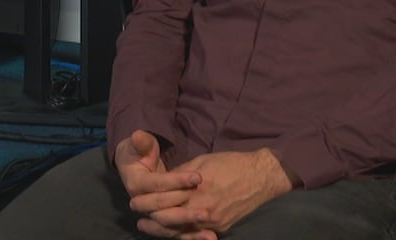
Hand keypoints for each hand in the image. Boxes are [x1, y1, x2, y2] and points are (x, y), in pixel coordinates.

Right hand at [115, 131, 205, 237]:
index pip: (157, 185)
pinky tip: (211, 237)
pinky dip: (193, 236)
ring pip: (170, 226)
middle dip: (185, 209)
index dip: (176, 181)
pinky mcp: (164, 221)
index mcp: (135, 183)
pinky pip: (178, 233)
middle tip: (206, 208)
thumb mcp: (140, 145)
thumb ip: (143, 144)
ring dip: (189, 225)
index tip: (197, 177)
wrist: (131, 168)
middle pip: (163, 212)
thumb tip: (137, 135)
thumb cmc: (138, 154)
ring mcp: (153, 214)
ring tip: (209, 220)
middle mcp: (142, 202)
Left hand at [139, 149, 295, 236]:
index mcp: (195, 189)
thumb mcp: (201, 162)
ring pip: (181, 230)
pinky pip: (197, 233)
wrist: (261, 176)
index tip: (134, 200)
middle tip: (137, 217)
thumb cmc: (230, 164)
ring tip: (146, 227)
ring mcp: (213, 220)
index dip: (147, 201)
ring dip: (162, 230)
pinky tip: (171, 232)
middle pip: (169, 219)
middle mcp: (203, 208)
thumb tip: (164, 183)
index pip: (164, 200)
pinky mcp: (221, 226)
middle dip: (151, 218)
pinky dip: (182, 233)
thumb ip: (181, 175)